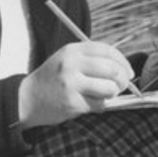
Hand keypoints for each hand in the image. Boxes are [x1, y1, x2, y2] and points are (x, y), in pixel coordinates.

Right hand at [18, 42, 134, 128]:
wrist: (28, 98)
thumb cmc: (53, 79)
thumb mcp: (67, 60)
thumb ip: (91, 59)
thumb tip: (123, 69)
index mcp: (72, 50)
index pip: (108, 51)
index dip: (123, 62)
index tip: (129, 72)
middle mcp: (71, 64)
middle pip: (112, 69)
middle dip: (122, 81)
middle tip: (120, 87)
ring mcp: (71, 83)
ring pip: (109, 88)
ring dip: (111, 94)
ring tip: (102, 96)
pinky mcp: (72, 102)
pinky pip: (99, 105)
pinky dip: (99, 106)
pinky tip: (89, 104)